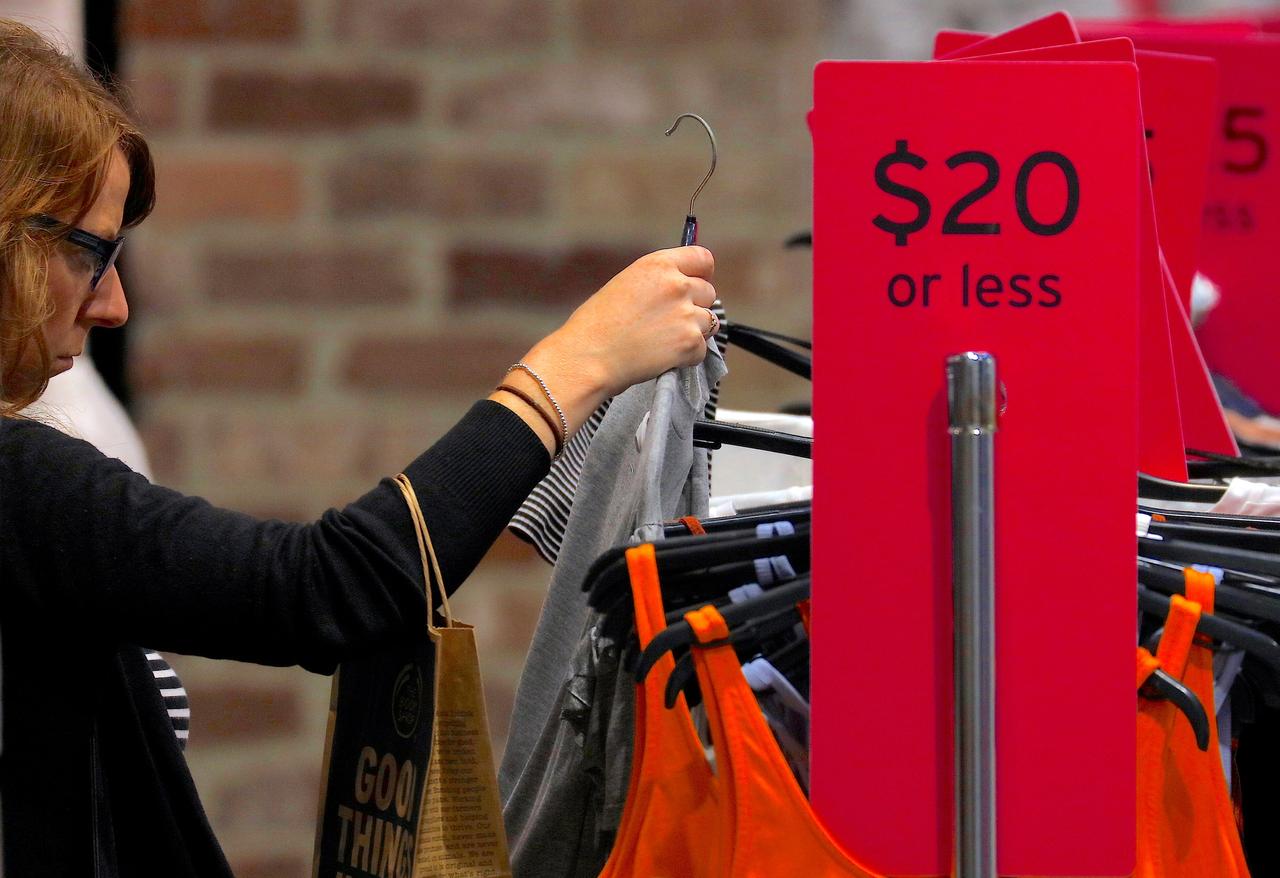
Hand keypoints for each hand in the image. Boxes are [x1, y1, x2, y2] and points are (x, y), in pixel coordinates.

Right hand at [490, 246, 716, 457]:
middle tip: (671, 322)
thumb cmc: (596, 324)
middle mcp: (677, 285)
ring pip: (709, 321)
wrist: (588, 357)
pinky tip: (663, 357)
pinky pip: (702, 349)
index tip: (697, 283)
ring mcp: (686, 314)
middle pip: (708, 292)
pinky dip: (687, 356)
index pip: (702, 259)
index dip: (702, 273)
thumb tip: (681, 287)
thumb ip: (657, 281)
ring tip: (665, 341)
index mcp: (658, 265)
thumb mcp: (625, 284)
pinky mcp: (690, 343)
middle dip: (696, 306)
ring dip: (694, 332)